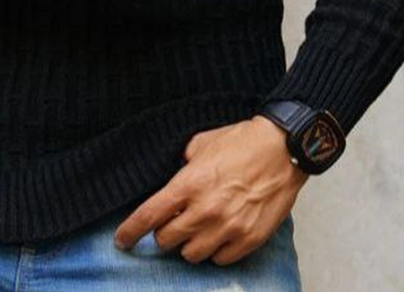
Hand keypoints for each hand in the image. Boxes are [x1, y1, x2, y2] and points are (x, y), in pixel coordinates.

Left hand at [112, 116, 307, 264]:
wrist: (282, 150)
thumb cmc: (242, 143)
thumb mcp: (201, 143)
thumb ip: (182, 163)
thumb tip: (172, 175)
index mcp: (189, 184)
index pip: (149, 215)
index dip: (130, 231)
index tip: (121, 240)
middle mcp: (205, 210)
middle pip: (166, 240)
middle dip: (164, 233)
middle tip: (172, 222)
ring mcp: (227, 228)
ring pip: (191, 255)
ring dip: (189, 244)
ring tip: (198, 228)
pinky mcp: (248, 240)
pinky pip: (220, 260)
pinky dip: (215, 250)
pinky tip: (219, 234)